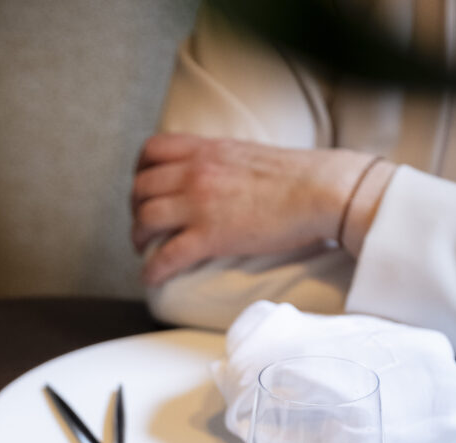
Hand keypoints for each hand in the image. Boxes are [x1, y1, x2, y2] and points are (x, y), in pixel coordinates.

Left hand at [131, 134, 393, 284]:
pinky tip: (152, 279)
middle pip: (140, 188)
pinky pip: (166, 256)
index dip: (139, 172)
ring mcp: (199, 204)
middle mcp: (195, 172)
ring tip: (145, 251)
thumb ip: (221, 161)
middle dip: (135, 210)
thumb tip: (215, 174)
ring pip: (145, 221)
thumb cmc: (295, 176)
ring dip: (139, 240)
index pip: (151, 151)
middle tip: (144, 226)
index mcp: (206, 149)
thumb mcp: (246, 154)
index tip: (143, 189)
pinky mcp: (209, 236)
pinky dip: (152, 270)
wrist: (320, 190)